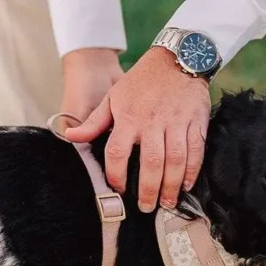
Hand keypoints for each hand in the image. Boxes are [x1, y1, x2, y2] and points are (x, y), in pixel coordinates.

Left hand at [62, 46, 209, 211]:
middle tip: (146, 207)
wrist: (177, 58)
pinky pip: (196, 151)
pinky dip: (192, 171)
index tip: (119, 188)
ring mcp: (176, 123)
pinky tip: (186, 186)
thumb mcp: (113, 97)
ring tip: (166, 203)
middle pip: (150, 162)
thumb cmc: (142, 80)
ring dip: (171, 186)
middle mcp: (152, 122)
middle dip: (148, 189)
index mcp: (128, 118)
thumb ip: (94, 122)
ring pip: (175, 161)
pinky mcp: (196, 122)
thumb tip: (70, 137)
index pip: (118, 153)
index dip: (116, 175)